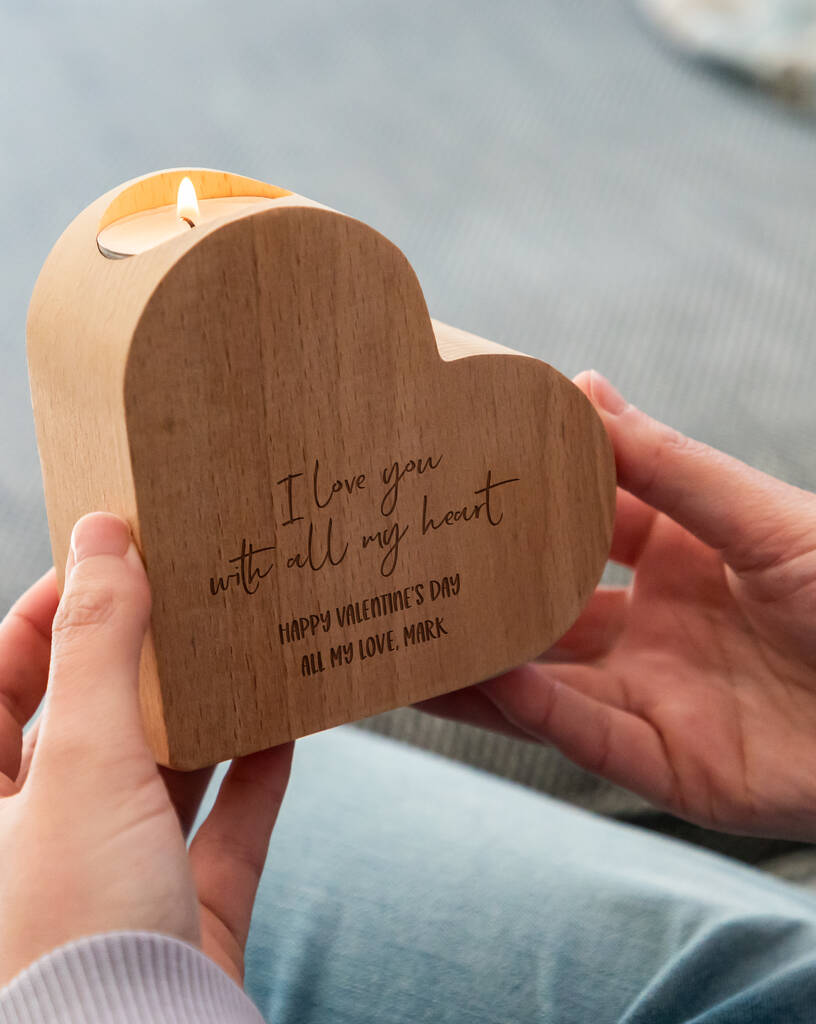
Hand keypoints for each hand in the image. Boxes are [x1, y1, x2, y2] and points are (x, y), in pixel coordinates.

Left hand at [0, 512, 292, 1007]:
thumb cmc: (81, 922)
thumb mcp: (83, 761)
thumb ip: (96, 644)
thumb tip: (100, 534)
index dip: (33, 621)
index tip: (94, 565)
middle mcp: (31, 851)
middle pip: (77, 730)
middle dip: (127, 664)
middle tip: (175, 598)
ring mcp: (111, 886)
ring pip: (155, 779)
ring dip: (196, 721)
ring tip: (233, 654)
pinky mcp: (180, 917)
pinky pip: (220, 831)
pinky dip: (250, 781)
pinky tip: (284, 730)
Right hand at [419, 372, 815, 840]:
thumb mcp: (766, 518)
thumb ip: (671, 466)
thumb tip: (584, 387)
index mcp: (680, 557)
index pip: (579, 523)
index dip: (522, 500)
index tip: (456, 471)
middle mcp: (653, 627)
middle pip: (544, 607)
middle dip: (479, 588)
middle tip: (405, 559)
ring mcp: (654, 697)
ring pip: (542, 679)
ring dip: (475, 659)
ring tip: (403, 631)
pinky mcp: (667, 766)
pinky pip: (581, 734)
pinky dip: (527, 708)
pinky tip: (473, 677)